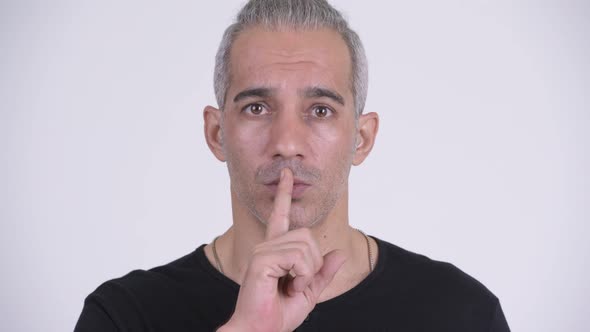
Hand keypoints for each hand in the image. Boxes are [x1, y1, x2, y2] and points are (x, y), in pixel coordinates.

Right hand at [219, 168, 345, 331]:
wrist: (261, 331)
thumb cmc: (279, 314)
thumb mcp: (309, 293)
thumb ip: (323, 273)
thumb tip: (340, 254)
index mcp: (275, 250)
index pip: (281, 216)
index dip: (285, 194)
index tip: (286, 174)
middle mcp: (267, 246)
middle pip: (307, 235)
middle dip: (314, 264)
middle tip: (299, 285)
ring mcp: (263, 251)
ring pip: (305, 246)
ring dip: (308, 272)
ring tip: (292, 287)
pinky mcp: (262, 260)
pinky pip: (297, 257)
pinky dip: (302, 276)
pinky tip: (288, 286)